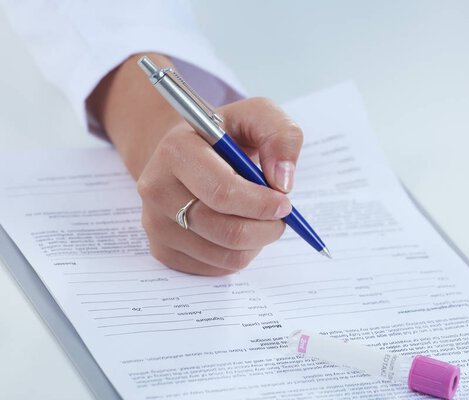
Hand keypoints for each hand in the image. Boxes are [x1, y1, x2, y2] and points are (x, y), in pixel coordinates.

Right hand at [88, 54, 302, 274]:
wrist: (189, 152)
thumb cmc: (227, 135)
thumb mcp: (258, 117)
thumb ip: (281, 136)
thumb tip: (283, 182)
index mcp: (176, 150)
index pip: (223, 193)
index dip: (262, 203)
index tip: (285, 202)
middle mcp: (156, 189)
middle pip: (227, 231)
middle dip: (266, 227)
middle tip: (281, 215)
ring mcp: (155, 224)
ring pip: (227, 255)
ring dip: (257, 241)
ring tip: (258, 217)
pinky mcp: (163, 250)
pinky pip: (217, 268)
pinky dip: (240, 253)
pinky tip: (237, 227)